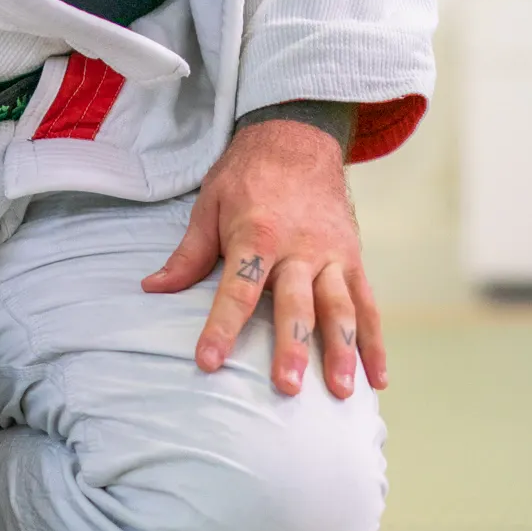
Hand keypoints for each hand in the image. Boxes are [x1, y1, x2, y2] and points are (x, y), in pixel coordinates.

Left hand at [141, 118, 384, 400]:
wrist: (296, 138)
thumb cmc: (247, 175)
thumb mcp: (210, 204)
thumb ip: (189, 253)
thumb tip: (153, 289)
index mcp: (258, 233)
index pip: (237, 288)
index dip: (221, 326)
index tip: (208, 361)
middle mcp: (299, 248)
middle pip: (296, 302)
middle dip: (292, 345)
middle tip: (288, 386)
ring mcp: (332, 255)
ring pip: (341, 307)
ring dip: (343, 350)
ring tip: (343, 392)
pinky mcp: (353, 259)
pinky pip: (368, 304)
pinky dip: (375, 342)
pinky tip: (378, 378)